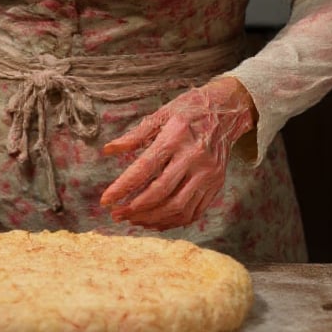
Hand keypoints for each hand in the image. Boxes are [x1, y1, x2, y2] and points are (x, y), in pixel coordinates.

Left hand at [100, 77, 255, 229]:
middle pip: (161, 193)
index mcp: (176, 136)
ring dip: (152, 219)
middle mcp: (194, 157)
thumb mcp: (161, 114)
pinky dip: (172, 222)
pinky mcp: (216, 185)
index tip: (105, 201)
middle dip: (134, 208)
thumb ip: (134, 136)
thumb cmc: (188, 110)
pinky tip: (155, 220)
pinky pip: (193, 212)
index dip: (122, 187)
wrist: (226, 111)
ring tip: (132, 219)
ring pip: (178, 208)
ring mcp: (208, 173)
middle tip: (116, 214)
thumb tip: (107, 151)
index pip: (145, 168)